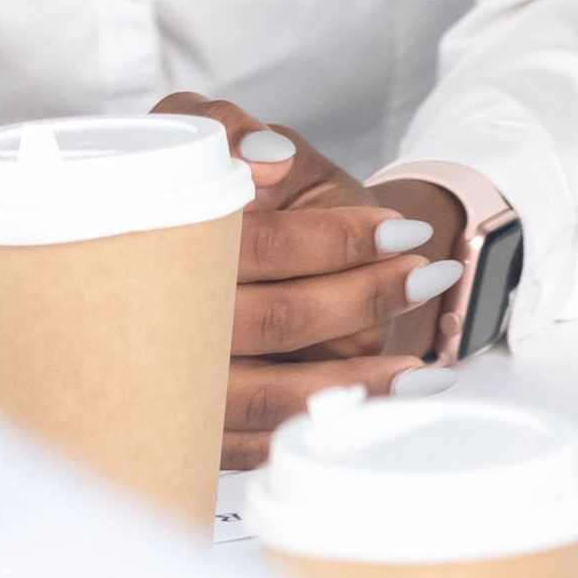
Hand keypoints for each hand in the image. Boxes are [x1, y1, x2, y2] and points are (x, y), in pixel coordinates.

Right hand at [156, 94, 463, 467]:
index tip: (400, 231)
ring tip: (422, 368)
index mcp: (151, 238)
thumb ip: (232, 134)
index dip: (329, 239)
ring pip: (258, 394)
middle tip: (426, 278)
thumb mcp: (249, 150)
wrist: (274, 260)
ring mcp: (164, 378)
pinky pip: (249, 443)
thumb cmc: (266, 201)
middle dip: (356, 303)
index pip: (252, 244)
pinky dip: (317, 427)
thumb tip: (262, 159)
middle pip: (264, 319)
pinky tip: (384, 410)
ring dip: (348, 383)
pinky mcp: (187, 424)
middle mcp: (151, 314)